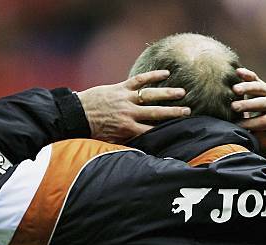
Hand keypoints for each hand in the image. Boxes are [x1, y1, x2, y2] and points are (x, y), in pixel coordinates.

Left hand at [76, 70, 190, 143]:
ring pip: (151, 95)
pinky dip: (153, 75)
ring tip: (182, 92)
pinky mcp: (121, 87)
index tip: (180, 130)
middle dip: (173, 112)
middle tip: (188, 111)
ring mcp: (126, 99)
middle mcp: (130, 113)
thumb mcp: (112, 141)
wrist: (77, 115)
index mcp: (128, 129)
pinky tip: (166, 73)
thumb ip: (127, 142)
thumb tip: (142, 150)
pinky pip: (139, 80)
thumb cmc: (94, 130)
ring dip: (167, 94)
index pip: (152, 130)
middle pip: (156, 113)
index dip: (166, 130)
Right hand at [231, 68, 265, 149]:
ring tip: (234, 90)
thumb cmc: (265, 133)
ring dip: (247, 88)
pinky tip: (237, 71)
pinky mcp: (261, 83)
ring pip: (260, 87)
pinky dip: (247, 74)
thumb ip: (258, 139)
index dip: (250, 124)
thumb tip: (245, 137)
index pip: (264, 121)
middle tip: (234, 107)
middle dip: (248, 105)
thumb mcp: (265, 140)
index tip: (236, 126)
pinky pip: (255, 77)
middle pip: (262, 103)